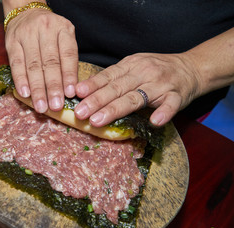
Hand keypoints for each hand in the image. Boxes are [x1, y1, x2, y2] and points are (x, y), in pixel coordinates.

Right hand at [5, 9, 77, 112]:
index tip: (70, 93)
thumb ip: (67, 60)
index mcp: (63, 29)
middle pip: (50, 62)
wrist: (26, 12)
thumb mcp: (64, 38)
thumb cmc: (49, 33)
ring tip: (41, 106)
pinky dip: (21, 80)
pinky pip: (16, 63)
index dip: (69, 75)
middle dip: (53, 87)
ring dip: (37, 89)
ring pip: (33, 65)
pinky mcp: (12, 41)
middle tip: (56, 106)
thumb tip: (70, 91)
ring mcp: (27, 35)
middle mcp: (45, 29)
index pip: (68, 54)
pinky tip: (25, 94)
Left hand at [74, 53, 202, 126]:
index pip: (108, 76)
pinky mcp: (177, 95)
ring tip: (98, 120)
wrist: (191, 68)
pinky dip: (164, 112)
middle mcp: (144, 73)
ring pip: (136, 98)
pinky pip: (170, 104)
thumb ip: (113, 78)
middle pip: (117, 88)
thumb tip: (84, 89)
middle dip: (97, 101)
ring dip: (116, 109)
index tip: (77, 93)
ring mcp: (161, 84)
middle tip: (80, 113)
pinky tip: (154, 122)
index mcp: (130, 65)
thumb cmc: (155, 70)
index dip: (92, 85)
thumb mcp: (133, 67)